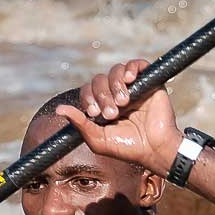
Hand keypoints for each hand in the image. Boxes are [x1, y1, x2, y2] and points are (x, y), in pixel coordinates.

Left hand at [55, 59, 184, 177]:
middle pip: (100, 79)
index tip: (95, 113)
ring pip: (116, 71)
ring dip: (115, 85)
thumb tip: (59, 109)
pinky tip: (130, 79)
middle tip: (112, 113)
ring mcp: (133, 87)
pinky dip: (131, 67)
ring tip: (124, 102)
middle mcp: (116, 94)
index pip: (88, 90)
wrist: (154, 149)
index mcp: (103, 105)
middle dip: (102, 95)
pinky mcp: (149, 82)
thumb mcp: (98, 139)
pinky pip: (138, 64)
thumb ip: (80, 124)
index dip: (88, 98)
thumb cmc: (127, 148)